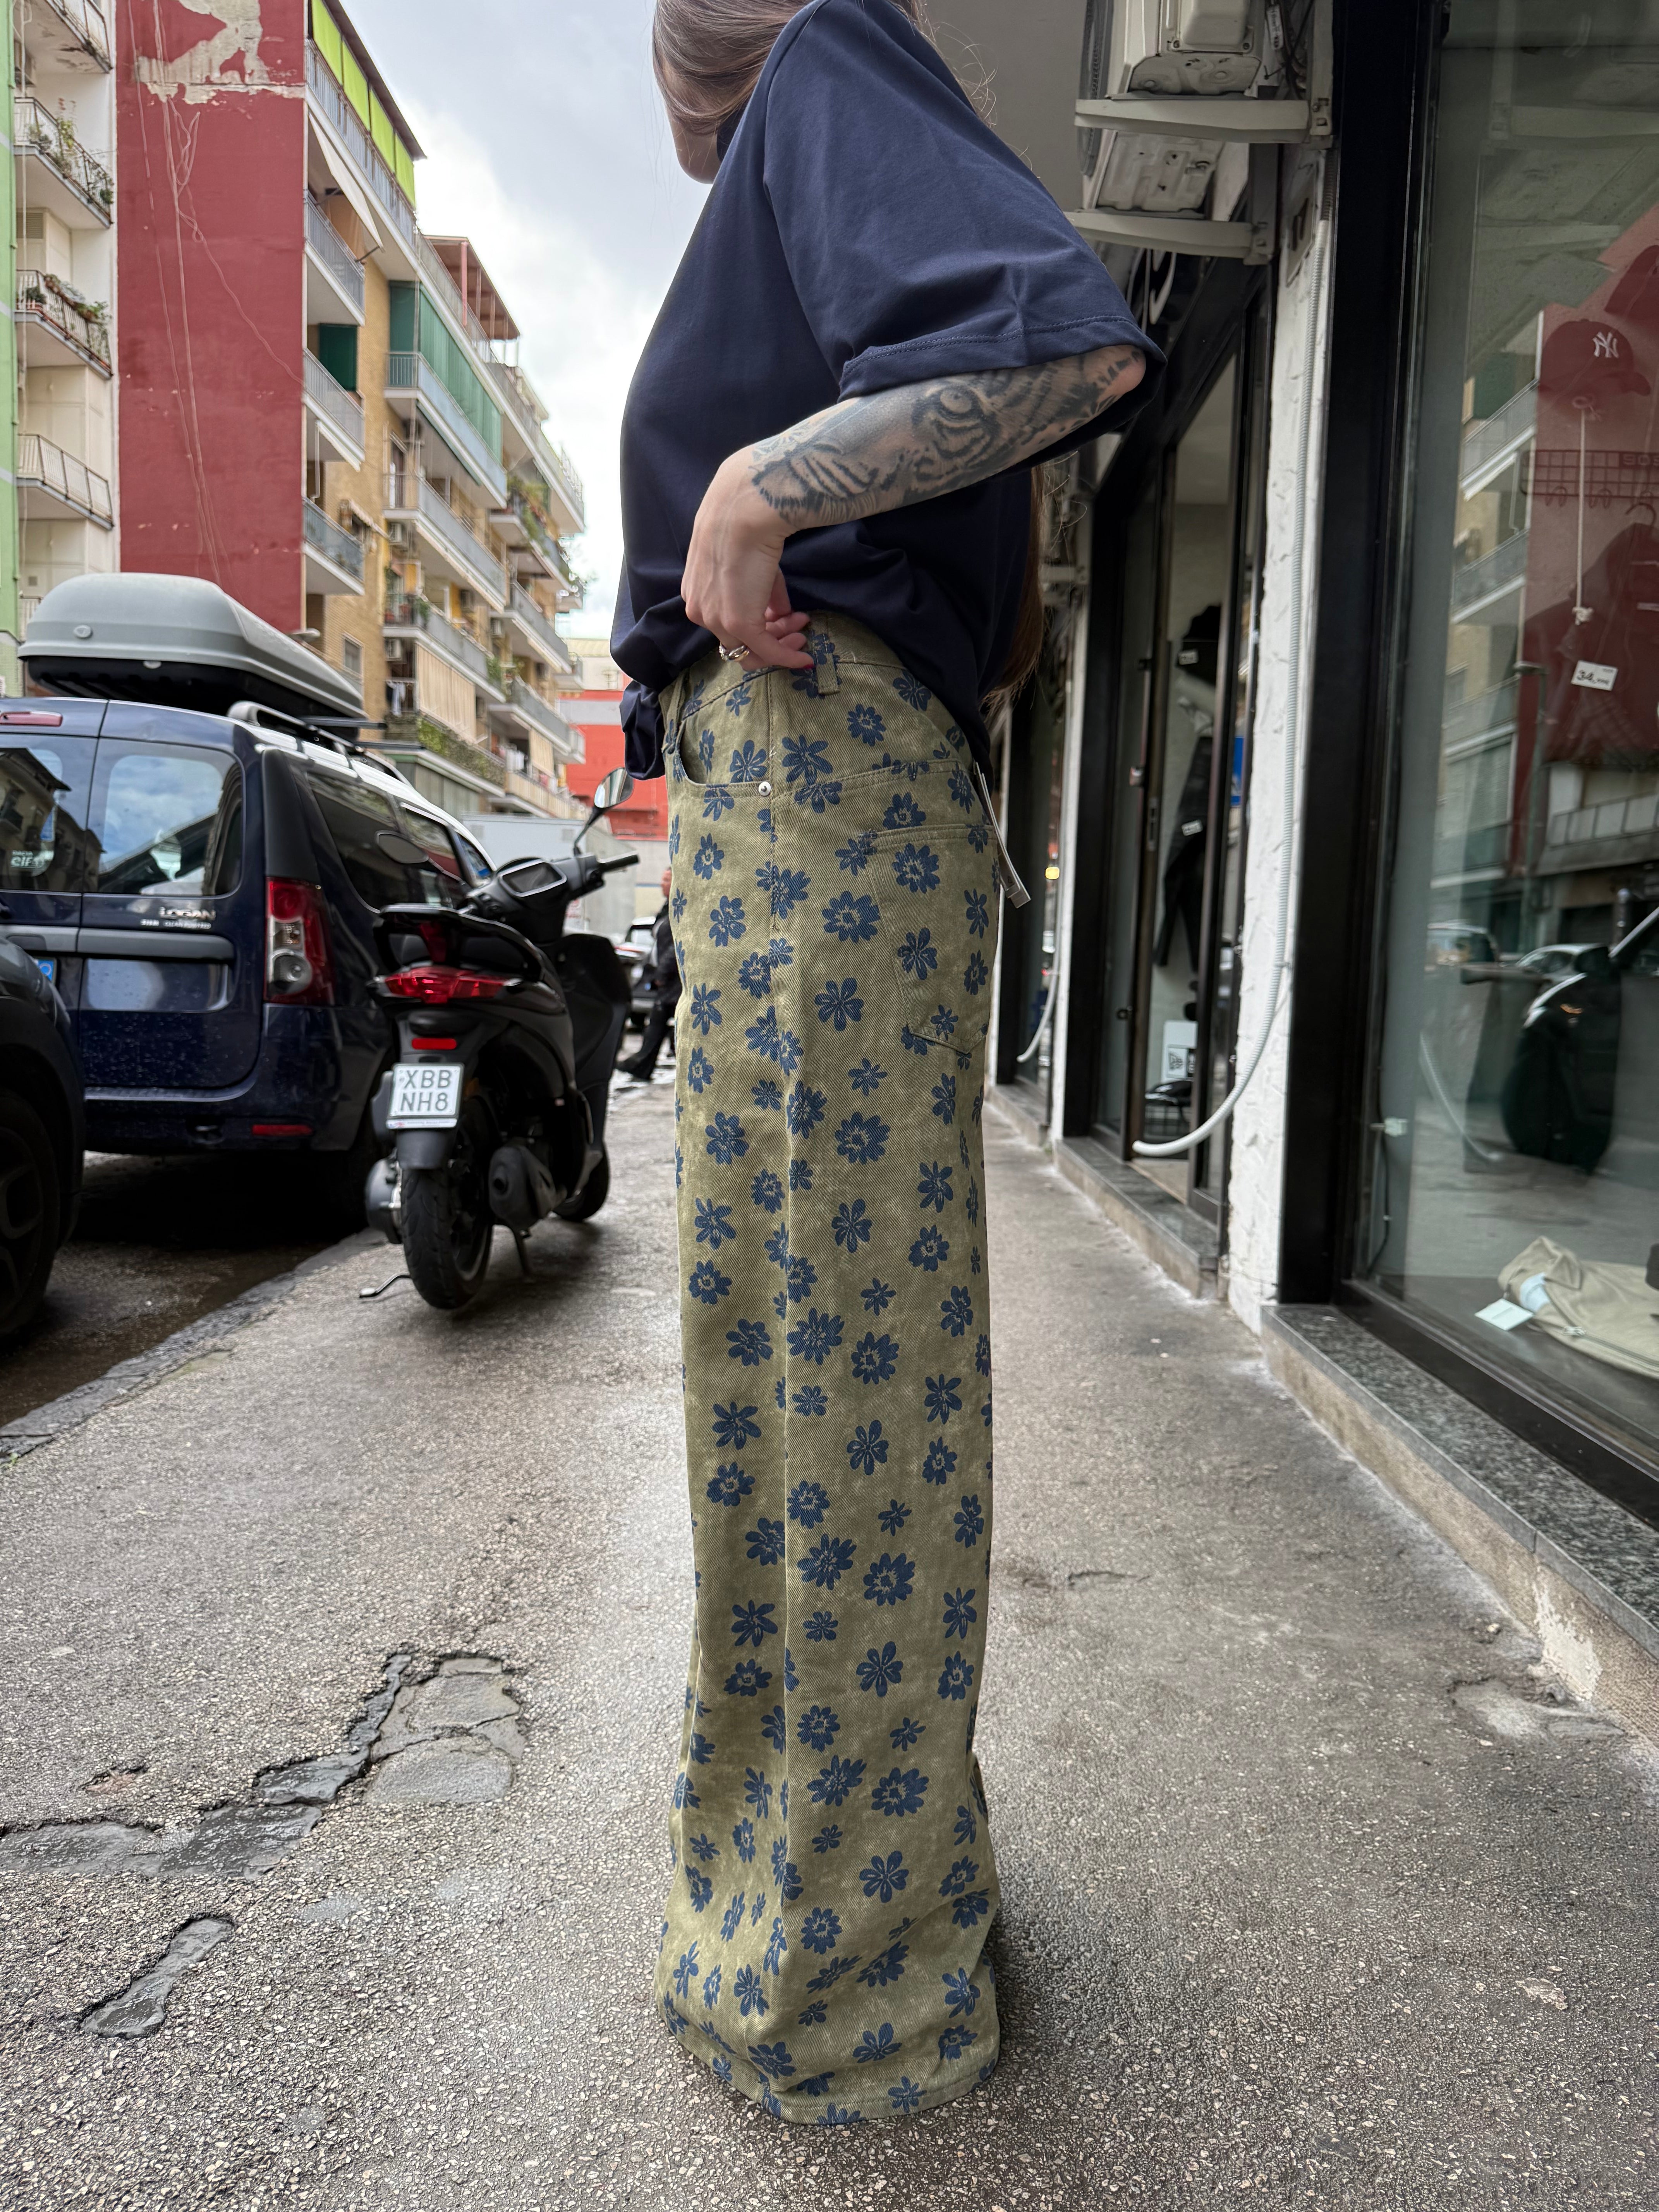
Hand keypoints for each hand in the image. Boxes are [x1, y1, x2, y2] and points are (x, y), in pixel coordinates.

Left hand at [682, 451, 814, 671]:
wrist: (747, 509)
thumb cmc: (746, 522)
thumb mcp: (751, 563)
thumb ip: (763, 592)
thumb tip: (781, 612)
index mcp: (697, 592)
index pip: (725, 624)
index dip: (756, 625)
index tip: (784, 619)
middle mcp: (700, 611)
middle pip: (738, 642)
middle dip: (772, 637)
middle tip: (798, 627)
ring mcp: (717, 619)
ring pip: (751, 650)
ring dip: (781, 645)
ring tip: (802, 629)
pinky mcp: (739, 624)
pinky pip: (766, 651)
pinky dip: (785, 658)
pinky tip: (803, 657)